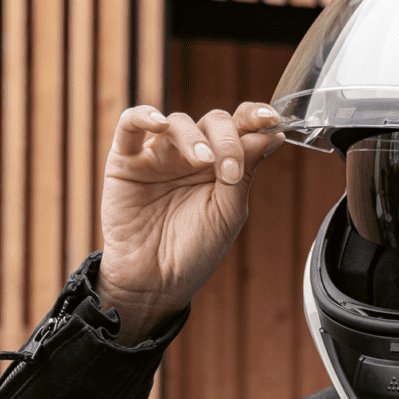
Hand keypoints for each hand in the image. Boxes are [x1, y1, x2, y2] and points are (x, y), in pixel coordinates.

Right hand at [97, 103, 283, 344]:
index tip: (271, 119)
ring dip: (195, 136)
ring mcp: (160, 155)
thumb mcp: (229, 213)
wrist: (155, 282)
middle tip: (230, 170)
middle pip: (215, 122)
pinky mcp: (125, 161)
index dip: (256, 117)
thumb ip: (246, 171)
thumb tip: (273, 134)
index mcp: (223, 164)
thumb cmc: (195, 250)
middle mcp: (194, 154)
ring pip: (179, 122)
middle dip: (228, 139)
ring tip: (204, 161)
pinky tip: (159, 123)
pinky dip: (143, 116)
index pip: (242, 128)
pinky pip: (129, 125)